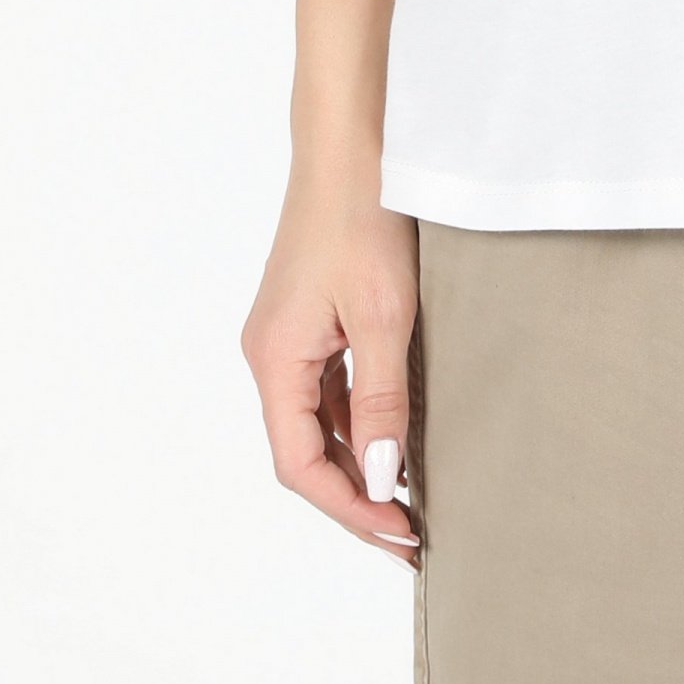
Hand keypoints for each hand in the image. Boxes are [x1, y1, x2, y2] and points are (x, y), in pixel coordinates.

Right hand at [242, 170, 420, 563]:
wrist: (355, 147)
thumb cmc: (365, 220)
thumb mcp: (385, 318)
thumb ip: (381, 401)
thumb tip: (379, 477)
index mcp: (274, 359)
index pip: (299, 464)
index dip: (349, 508)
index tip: (400, 534)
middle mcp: (271, 355)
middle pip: (304, 451)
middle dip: (356, 497)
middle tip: (412, 536)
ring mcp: (290, 337)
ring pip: (317, 423)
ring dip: (359, 464)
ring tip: (411, 501)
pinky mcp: (313, 320)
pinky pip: (330, 390)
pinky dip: (360, 423)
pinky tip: (399, 440)